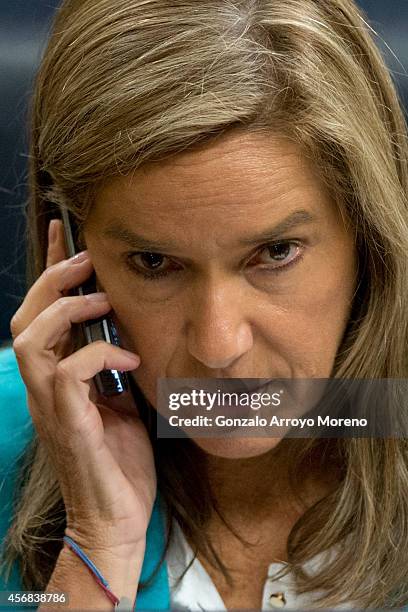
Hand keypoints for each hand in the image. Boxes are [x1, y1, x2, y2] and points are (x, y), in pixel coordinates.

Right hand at [10, 219, 155, 559]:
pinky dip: (98, 355)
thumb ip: (113, 364)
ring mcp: (51, 406)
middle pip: (27, 316)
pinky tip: (128, 356)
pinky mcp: (69, 425)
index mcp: (58, 376)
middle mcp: (45, 386)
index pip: (44, 312)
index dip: (50, 269)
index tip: (64, 231)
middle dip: (54, 279)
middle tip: (88, 259)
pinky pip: (68, 376)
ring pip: (32, 339)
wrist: (116, 518)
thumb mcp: (120, 399)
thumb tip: (127, 327)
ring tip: (103, 299)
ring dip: (67, 310)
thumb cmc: (119, 460)